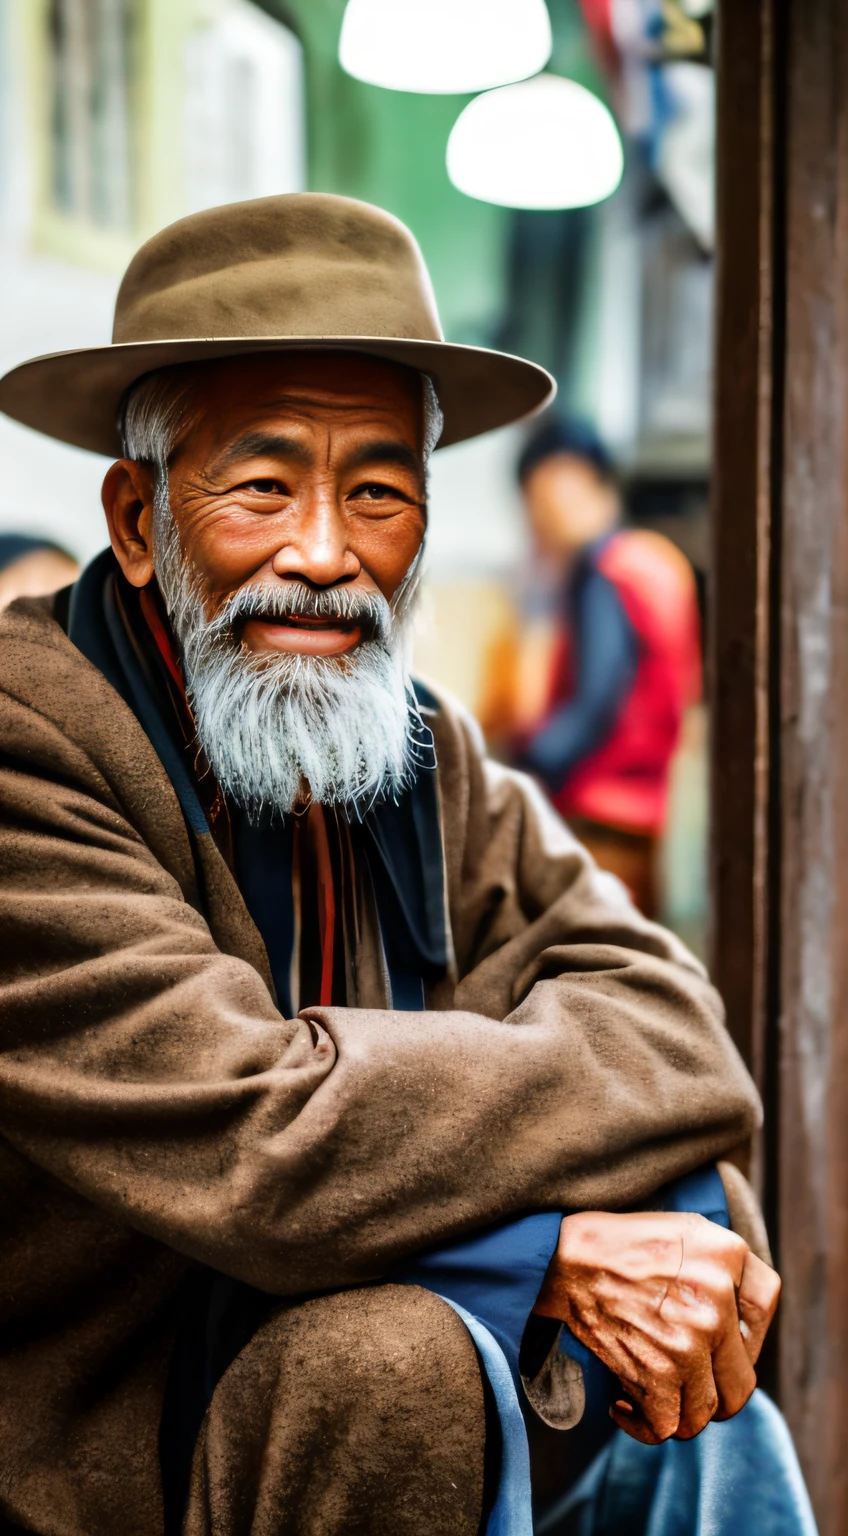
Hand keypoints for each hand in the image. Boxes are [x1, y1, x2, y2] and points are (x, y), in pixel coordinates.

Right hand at [533, 1210, 779, 1443]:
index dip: (746, 1331)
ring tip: (659, 1396)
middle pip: (741, 1380)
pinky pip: (669, 1426)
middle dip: (715, 1388)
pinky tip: (625, 1405)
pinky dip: (645, 1426)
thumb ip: (725, 1264)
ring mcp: (690, 1344)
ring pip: (708, 1411)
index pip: (764, 1310)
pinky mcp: (657, 1375)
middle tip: (687, 1379)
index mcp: (728, 1256)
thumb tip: (743, 1314)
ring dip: (683, 1412)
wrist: (564, 1258)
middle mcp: (718, 1301)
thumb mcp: (687, 1229)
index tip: (719, 1341)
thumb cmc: (620, 1243)